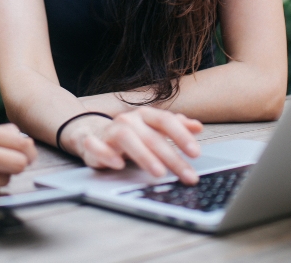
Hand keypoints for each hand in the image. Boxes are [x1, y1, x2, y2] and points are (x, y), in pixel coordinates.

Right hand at [63, 107, 202, 183]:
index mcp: (145, 115)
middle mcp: (128, 120)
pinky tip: (118, 164)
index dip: (181, 136)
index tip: (196, 153)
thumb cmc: (130, 134)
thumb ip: (176, 128)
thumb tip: (197, 127)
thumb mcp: (154, 129)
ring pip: (126, 138)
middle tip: (187, 175)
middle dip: (172, 157)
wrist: (93, 133)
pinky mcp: (93, 144)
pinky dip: (106, 154)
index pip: (165, 121)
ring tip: (159, 172)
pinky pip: (96, 146)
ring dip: (144, 155)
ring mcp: (109, 131)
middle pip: (151, 136)